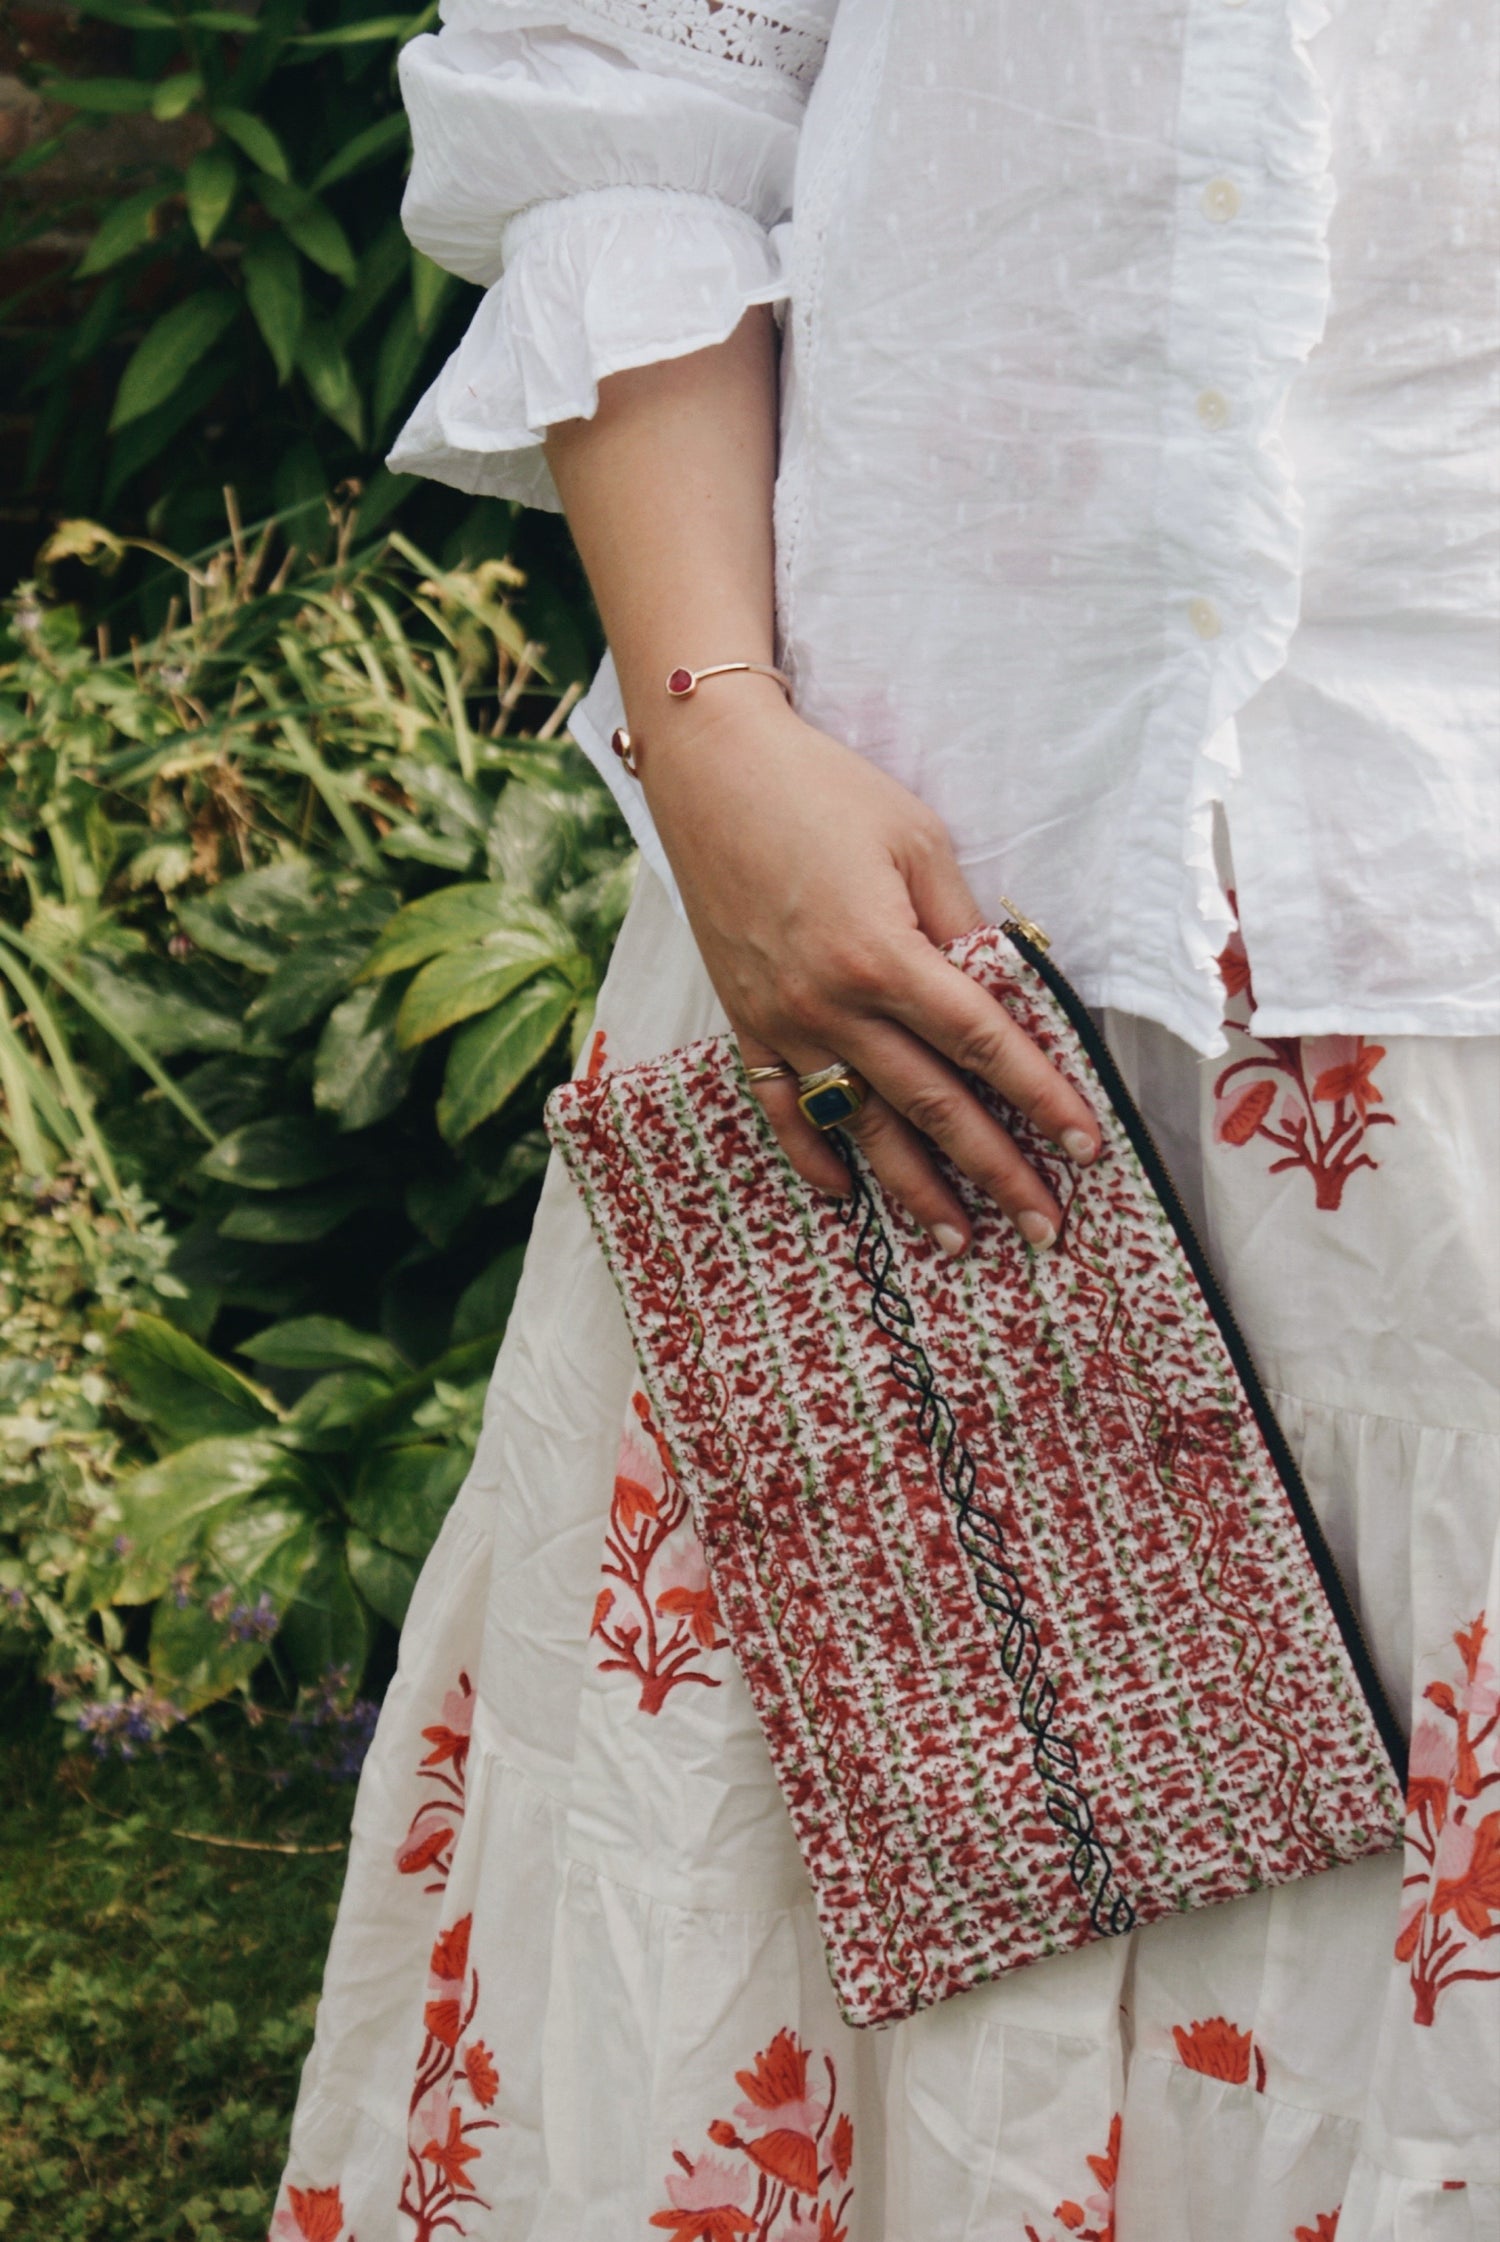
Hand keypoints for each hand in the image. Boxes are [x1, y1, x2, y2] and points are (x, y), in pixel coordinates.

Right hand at [640, 685, 1100, 1253]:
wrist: (710, 770)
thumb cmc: (823, 790)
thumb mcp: (915, 840)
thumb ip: (961, 922)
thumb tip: (1005, 987)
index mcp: (885, 955)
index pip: (982, 1044)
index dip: (1040, 1097)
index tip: (1085, 1145)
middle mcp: (832, 1004)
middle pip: (932, 1105)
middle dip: (996, 1170)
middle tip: (1044, 1227)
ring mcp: (782, 1021)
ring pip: (861, 1125)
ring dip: (914, 1189)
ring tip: (960, 1240)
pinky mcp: (743, 1021)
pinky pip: (780, 1107)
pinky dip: (812, 1154)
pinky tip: (846, 1192)